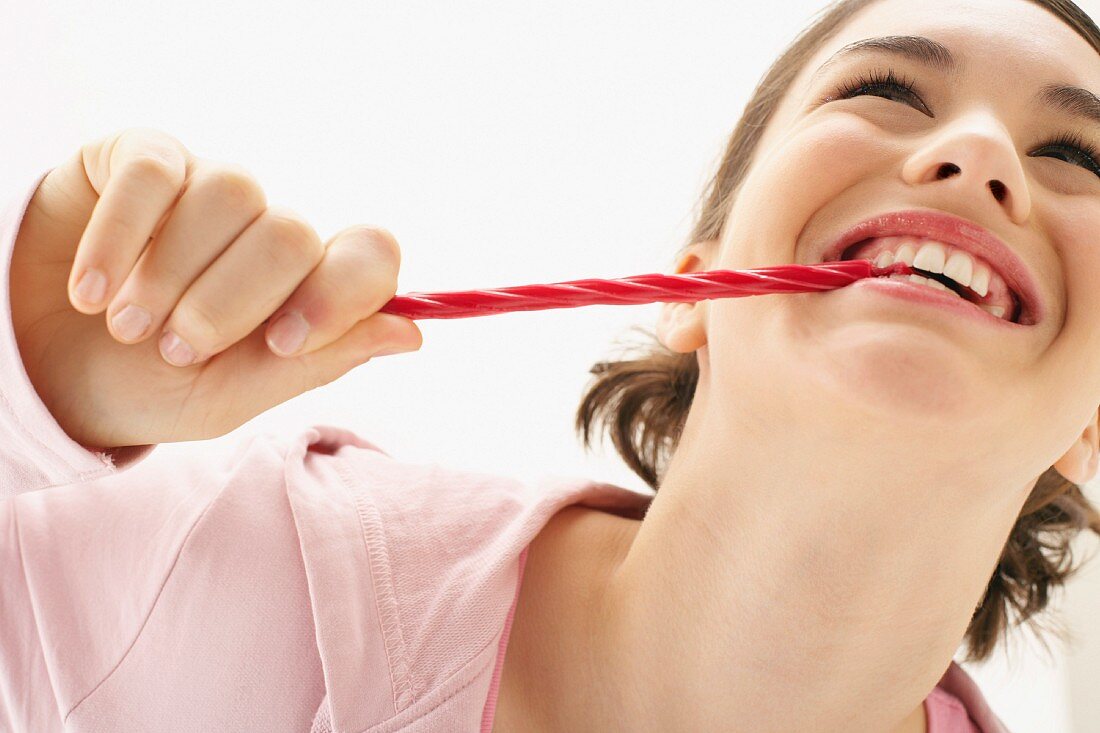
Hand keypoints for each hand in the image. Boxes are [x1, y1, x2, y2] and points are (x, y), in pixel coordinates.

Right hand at [10, 127, 422, 448]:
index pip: (370, 254)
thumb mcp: (230, 396)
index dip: (342, 293)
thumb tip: (410, 334)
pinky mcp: (142, 157)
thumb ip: (316, 363)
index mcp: (305, 283)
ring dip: (171, 275)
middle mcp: (266, 225)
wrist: (49, 370)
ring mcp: (207, 185)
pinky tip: (89, 292)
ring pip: (231, 194)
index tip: (284, 342)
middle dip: (230, 304)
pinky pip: (155, 174)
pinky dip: (119, 240)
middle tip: (175, 350)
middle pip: (292, 231)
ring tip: (125, 325)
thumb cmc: (152, 385)